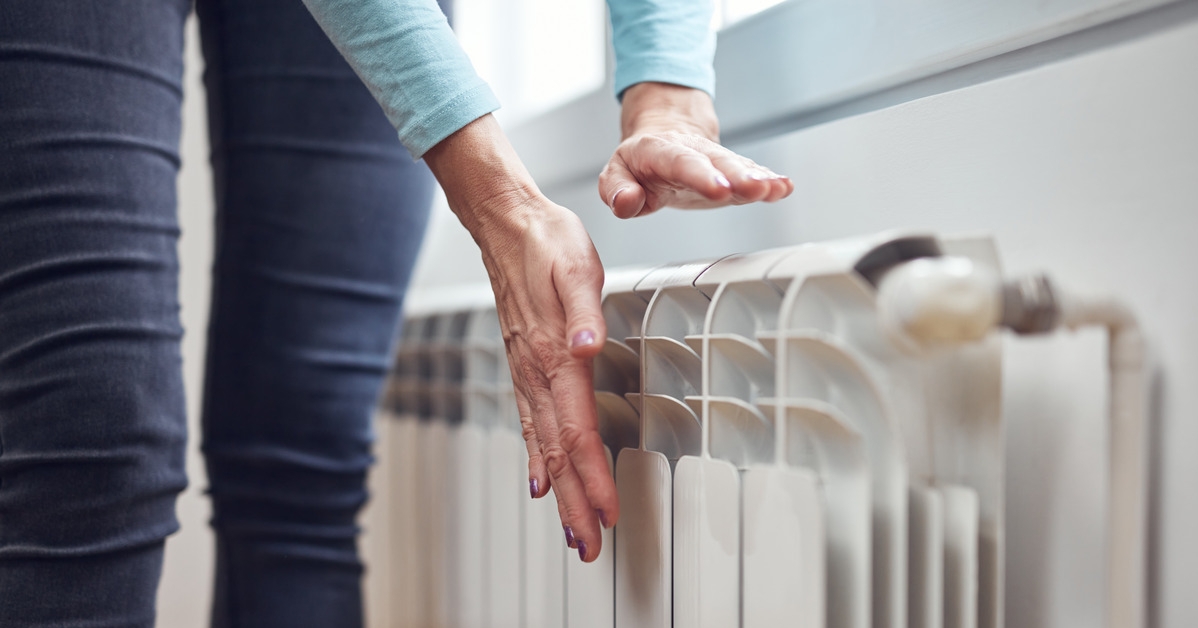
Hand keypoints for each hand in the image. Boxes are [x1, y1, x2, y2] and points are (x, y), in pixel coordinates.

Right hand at [425, 115, 616, 561]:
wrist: (505, 222)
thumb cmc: (546, 241)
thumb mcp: (575, 265)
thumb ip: (583, 308)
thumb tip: (586, 345)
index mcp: (553, 355)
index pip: (576, 431)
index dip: (592, 476)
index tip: (606, 513)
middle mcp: (536, 372)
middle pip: (558, 452)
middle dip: (575, 502)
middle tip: (588, 544)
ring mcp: (525, 372)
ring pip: (543, 444)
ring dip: (559, 489)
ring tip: (570, 526)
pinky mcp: (523, 365)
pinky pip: (530, 424)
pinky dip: (537, 457)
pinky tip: (542, 477)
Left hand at [599, 82, 793, 217]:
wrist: (664, 133)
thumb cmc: (639, 160)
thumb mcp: (615, 172)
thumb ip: (616, 189)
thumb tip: (628, 202)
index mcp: (660, 151)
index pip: (680, 162)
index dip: (700, 176)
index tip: (719, 190)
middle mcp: (692, 151)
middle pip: (717, 162)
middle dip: (738, 176)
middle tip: (756, 189)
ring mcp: (714, 161)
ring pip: (737, 166)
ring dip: (758, 178)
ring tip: (776, 188)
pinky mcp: (730, 173)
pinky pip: (751, 174)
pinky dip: (768, 180)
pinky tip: (784, 187)